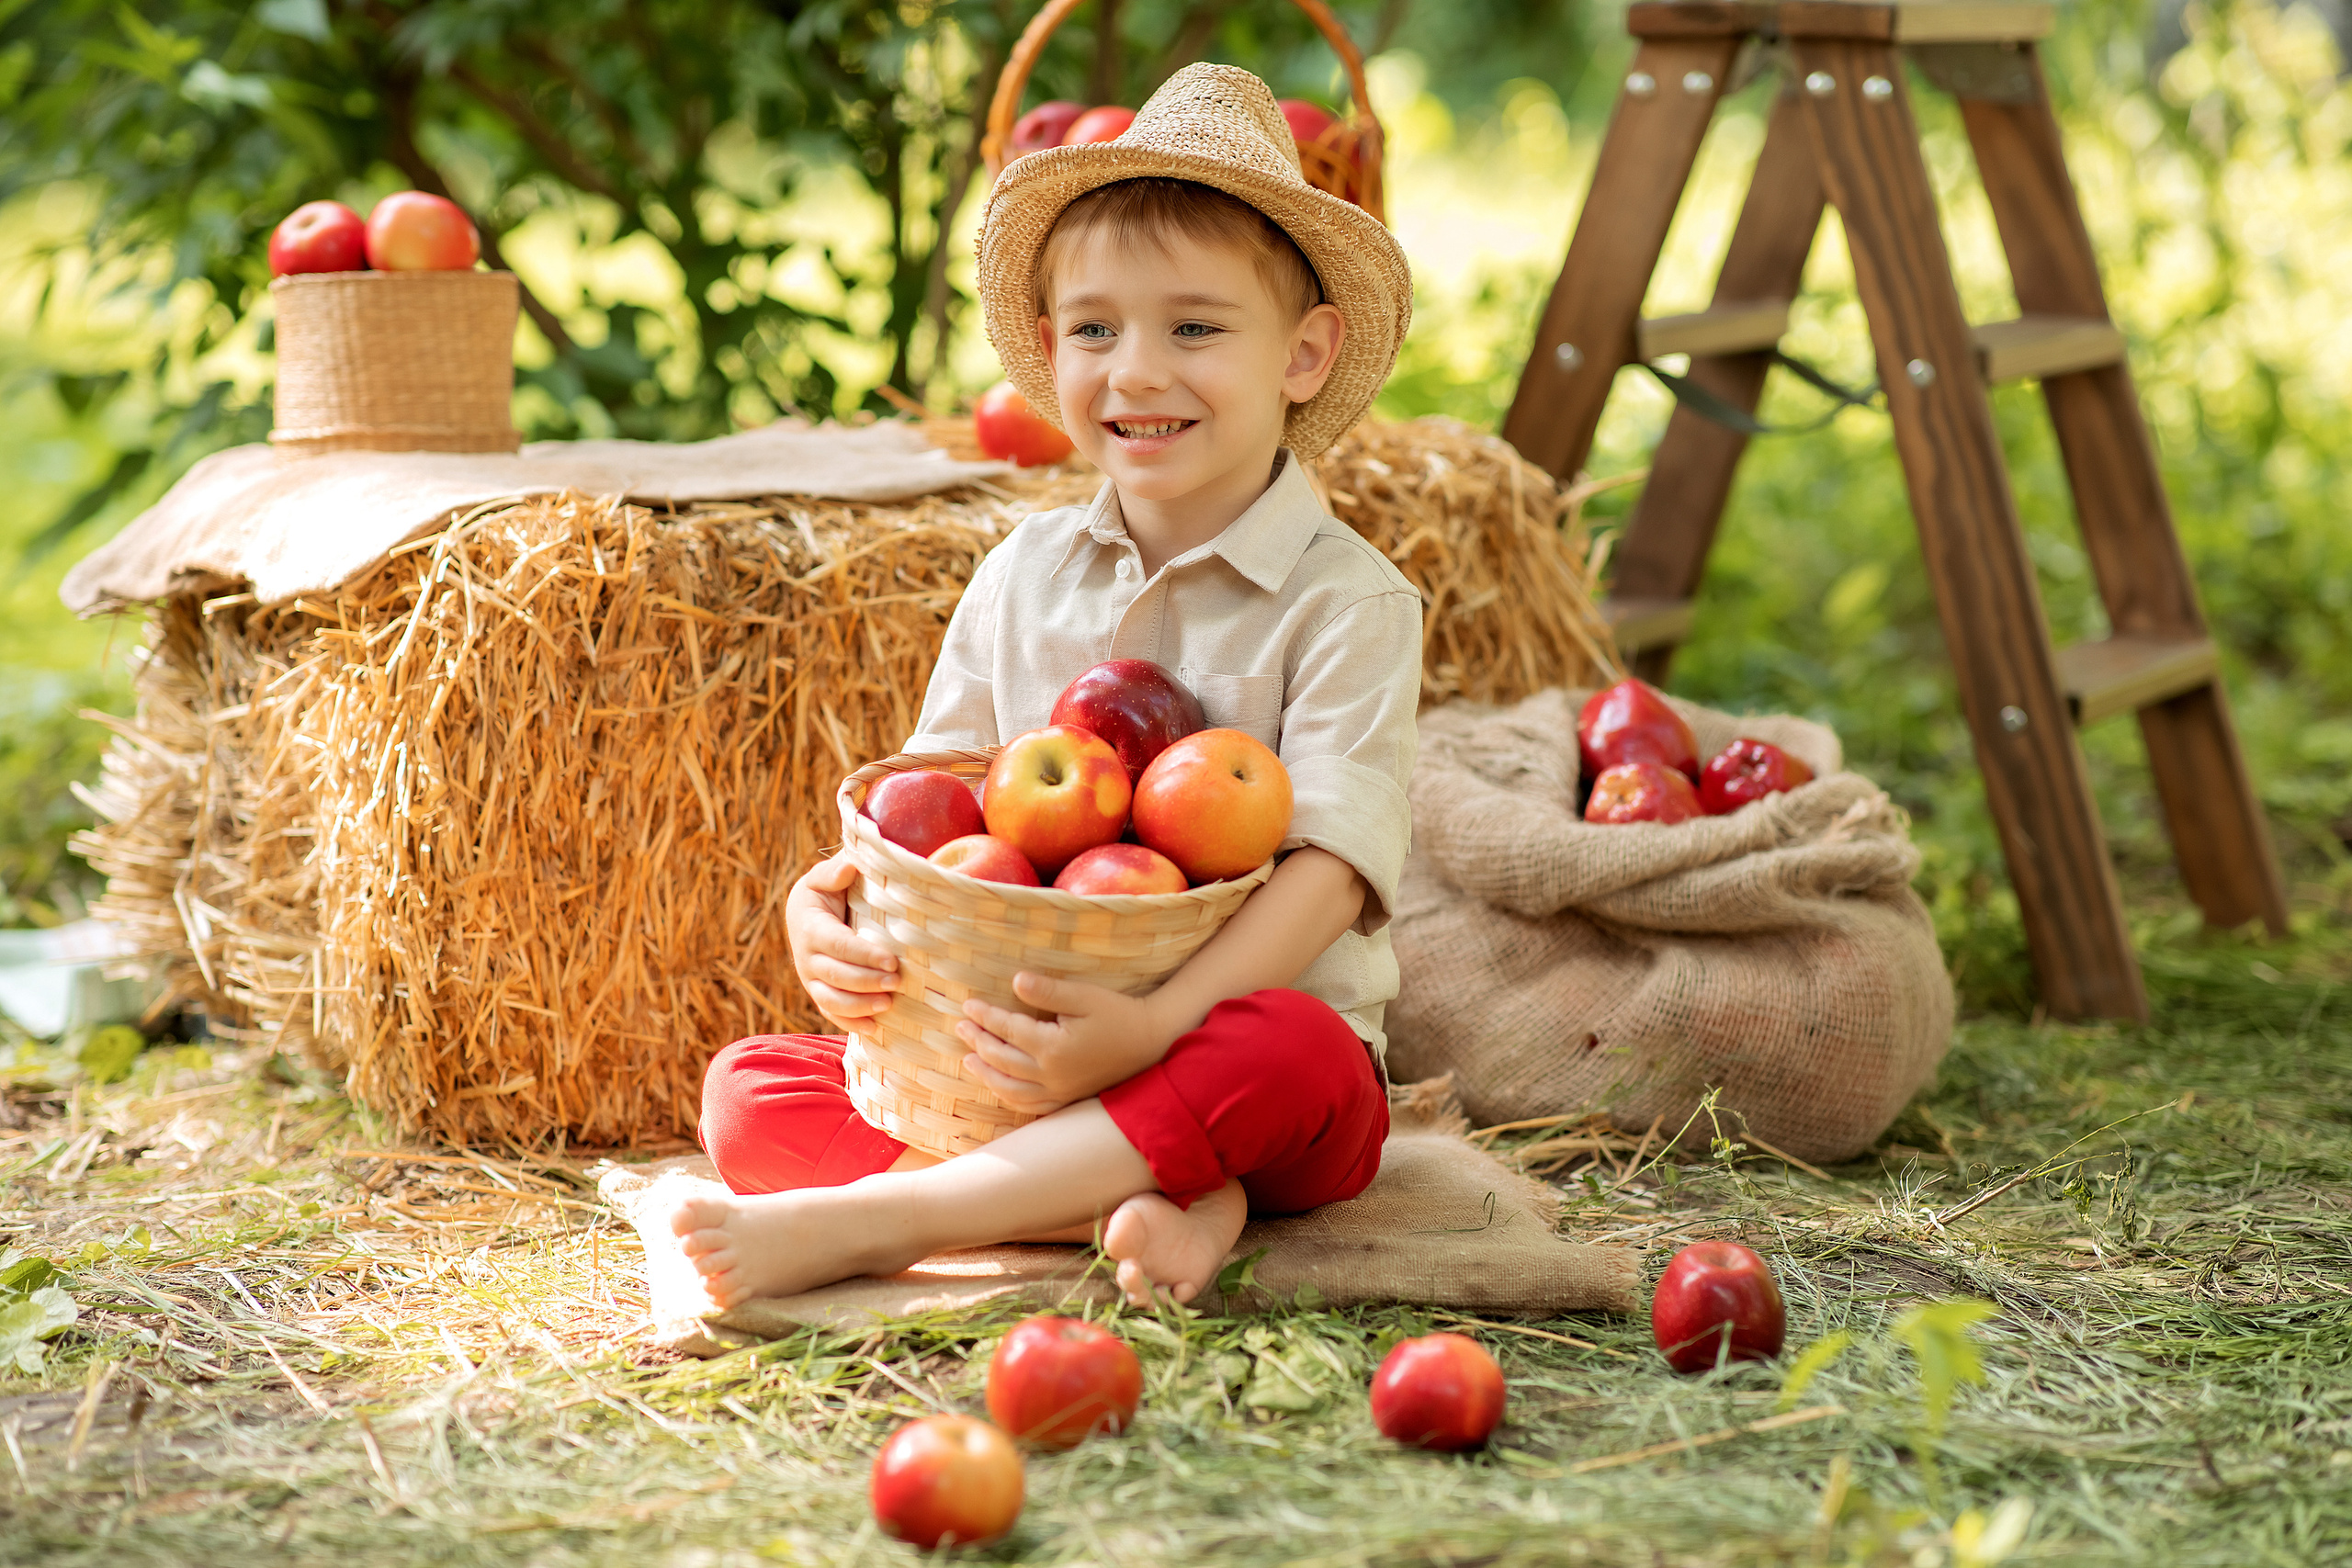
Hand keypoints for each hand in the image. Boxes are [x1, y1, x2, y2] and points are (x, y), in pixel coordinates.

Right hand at [785, 852, 896, 1028]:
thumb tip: (849, 867)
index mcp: (810, 927)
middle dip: (867, 982)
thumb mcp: (823, 878)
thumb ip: (834, 872)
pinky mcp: (819, 992)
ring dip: (859, 1007)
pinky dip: (850, 1023)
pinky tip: (876, 1029)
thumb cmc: (826, 891)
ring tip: (889, 1005)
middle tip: (898, 982)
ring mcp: (810, 979)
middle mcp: (806, 957)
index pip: (838, 945)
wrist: (807, 914)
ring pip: (830, 1000)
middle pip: (835, 976)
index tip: (892, 961)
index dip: (864, 956)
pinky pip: (830, 1013)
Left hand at [957, 973, 1172, 1115]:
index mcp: (1053, 1047)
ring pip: (1010, 1089)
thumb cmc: (1119, 1014)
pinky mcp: (1068, 1099)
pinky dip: (1009, 1097)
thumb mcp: (1084, 995)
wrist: (1152, 1042)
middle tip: (961, 1026)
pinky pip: (1030, 1106)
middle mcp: (1051, 1075)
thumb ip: (1048, 991)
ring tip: (969, 1059)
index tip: (968, 1005)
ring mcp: (1059, 1091)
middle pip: (1002, 1060)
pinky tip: (1000, 1087)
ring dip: (986, 1073)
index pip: (1007, 1030)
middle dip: (978, 1042)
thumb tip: (1015, 981)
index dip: (985, 1016)